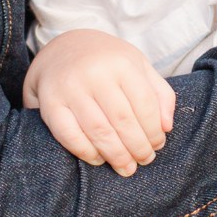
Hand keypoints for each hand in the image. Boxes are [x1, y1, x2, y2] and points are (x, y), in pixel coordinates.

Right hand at [23, 30, 176, 175]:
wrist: (61, 48)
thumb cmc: (107, 62)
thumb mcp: (138, 65)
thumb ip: (159, 93)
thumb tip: (166, 127)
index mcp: (121, 63)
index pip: (145, 104)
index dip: (154, 131)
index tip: (158, 145)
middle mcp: (95, 74)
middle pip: (122, 121)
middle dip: (137, 147)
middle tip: (144, 160)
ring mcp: (70, 89)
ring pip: (98, 131)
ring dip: (116, 155)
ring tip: (126, 167)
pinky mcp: (50, 104)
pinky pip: (69, 135)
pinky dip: (86, 152)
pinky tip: (99, 159)